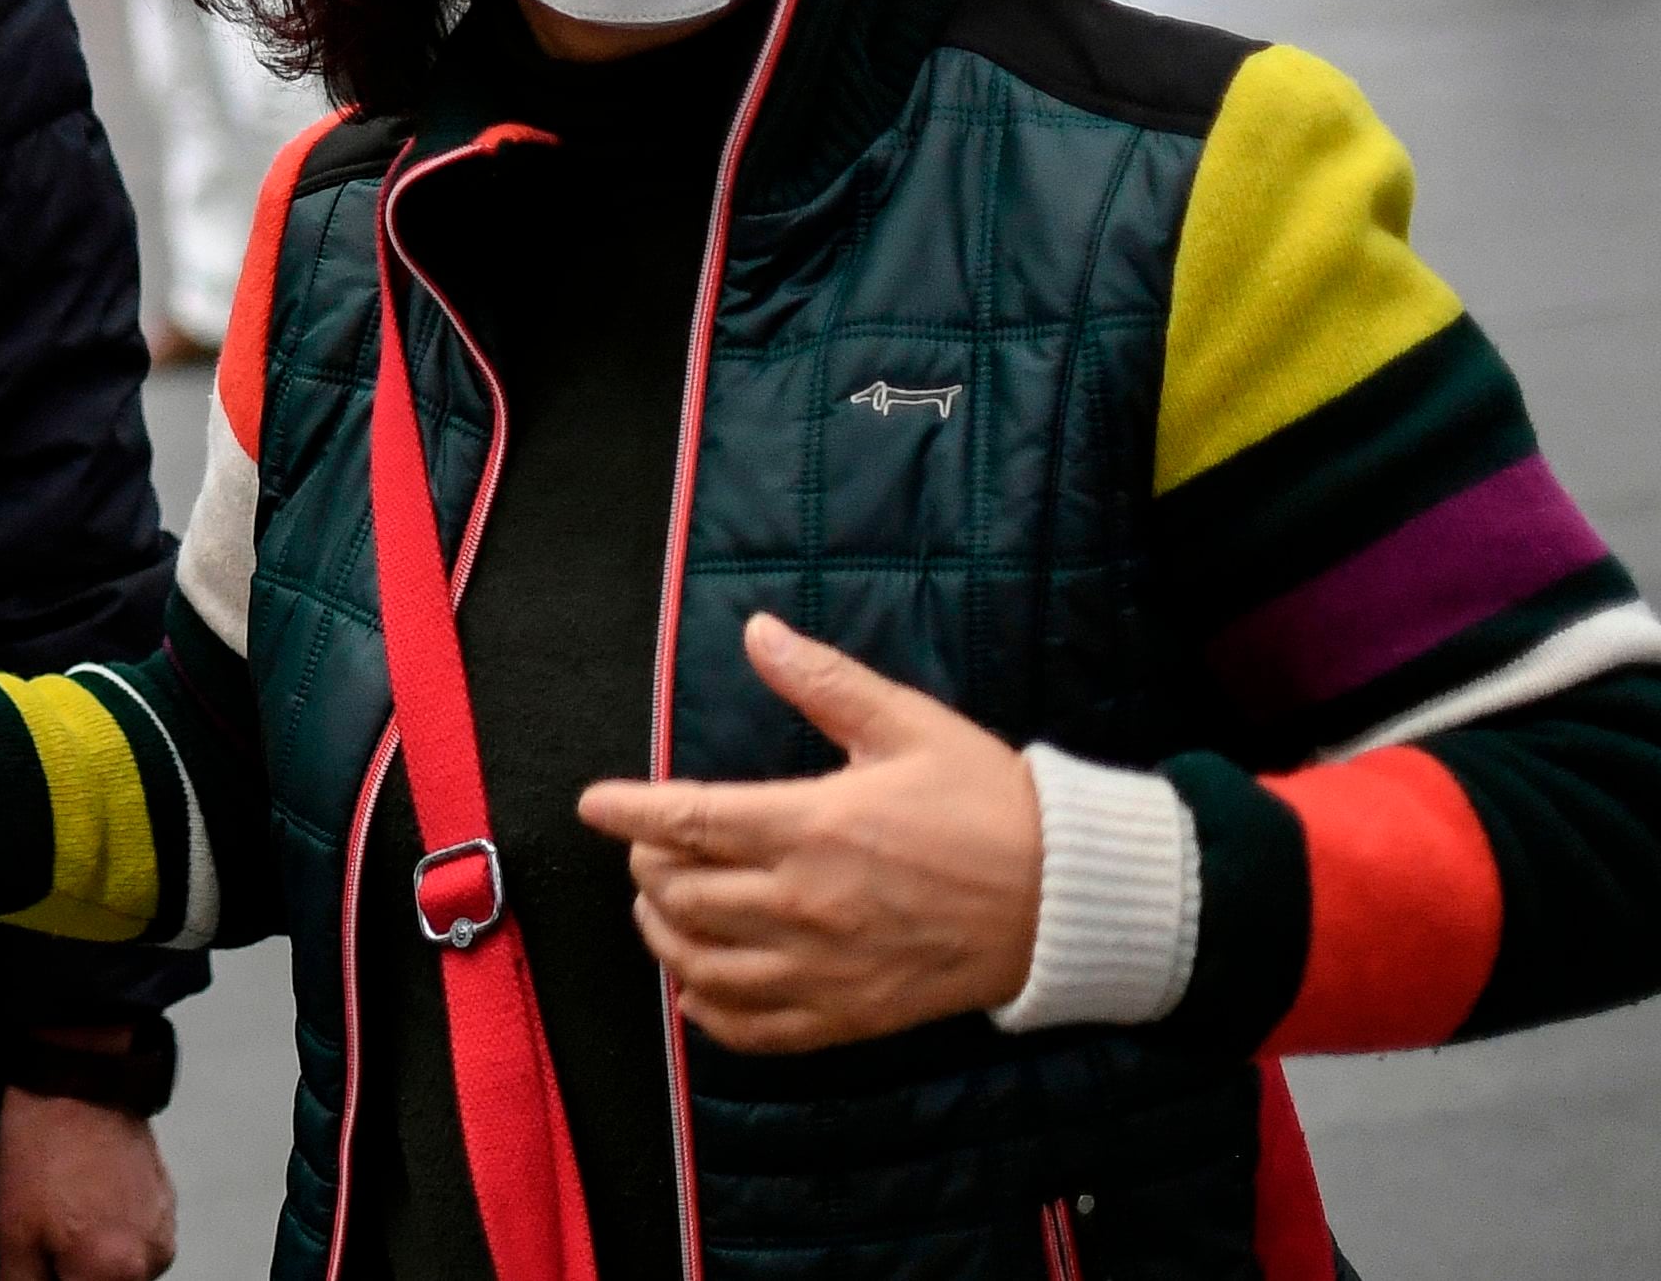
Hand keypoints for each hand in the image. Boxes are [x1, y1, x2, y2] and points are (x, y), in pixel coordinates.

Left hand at [0, 1085, 176, 1280]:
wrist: (75, 1079)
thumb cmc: (43, 1149)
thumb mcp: (14, 1234)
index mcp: (116, 1271)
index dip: (51, 1280)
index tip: (38, 1266)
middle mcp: (151, 1258)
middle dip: (74, 1274)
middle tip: (47, 1236)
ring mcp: (164, 1228)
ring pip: (122, 1270)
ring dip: (95, 1258)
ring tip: (65, 1214)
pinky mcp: (167, 1203)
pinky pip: (136, 1239)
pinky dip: (112, 1232)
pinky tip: (84, 1200)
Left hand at [578, 613, 1039, 1056]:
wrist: (1067, 898)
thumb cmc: (988, 803)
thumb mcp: (905, 725)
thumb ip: (822, 681)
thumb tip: (758, 630)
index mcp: (811, 826)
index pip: (686, 820)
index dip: (627, 811)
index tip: (593, 804)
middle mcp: (804, 903)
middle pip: (681, 896)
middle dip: (648, 871)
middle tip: (649, 850)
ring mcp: (824, 968)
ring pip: (703, 968)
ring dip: (666, 939)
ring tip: (662, 913)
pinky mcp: (849, 1015)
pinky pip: (755, 1030)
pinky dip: (711, 1013)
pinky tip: (700, 991)